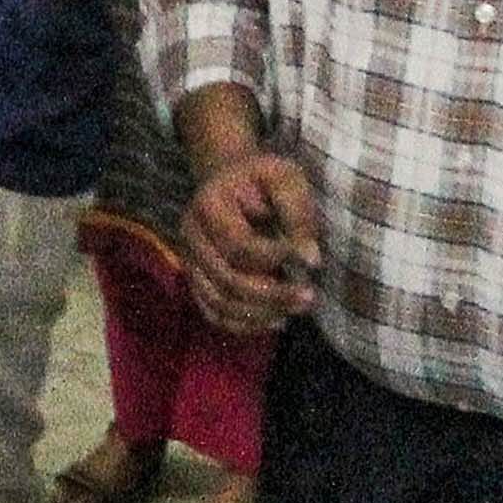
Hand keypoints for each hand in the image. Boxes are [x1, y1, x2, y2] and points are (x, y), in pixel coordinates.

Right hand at [181, 150, 323, 334]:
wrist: (231, 181)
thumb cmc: (263, 178)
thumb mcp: (286, 179)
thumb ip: (298, 213)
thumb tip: (311, 260)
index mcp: (208, 204)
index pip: (238, 244)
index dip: (276, 257)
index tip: (313, 261)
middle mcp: (190, 235)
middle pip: (227, 279)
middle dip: (272, 294)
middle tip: (310, 297)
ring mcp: (189, 261)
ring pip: (219, 303)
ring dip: (261, 314)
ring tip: (296, 309)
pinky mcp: (196, 281)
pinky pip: (214, 314)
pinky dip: (245, 324)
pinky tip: (276, 319)